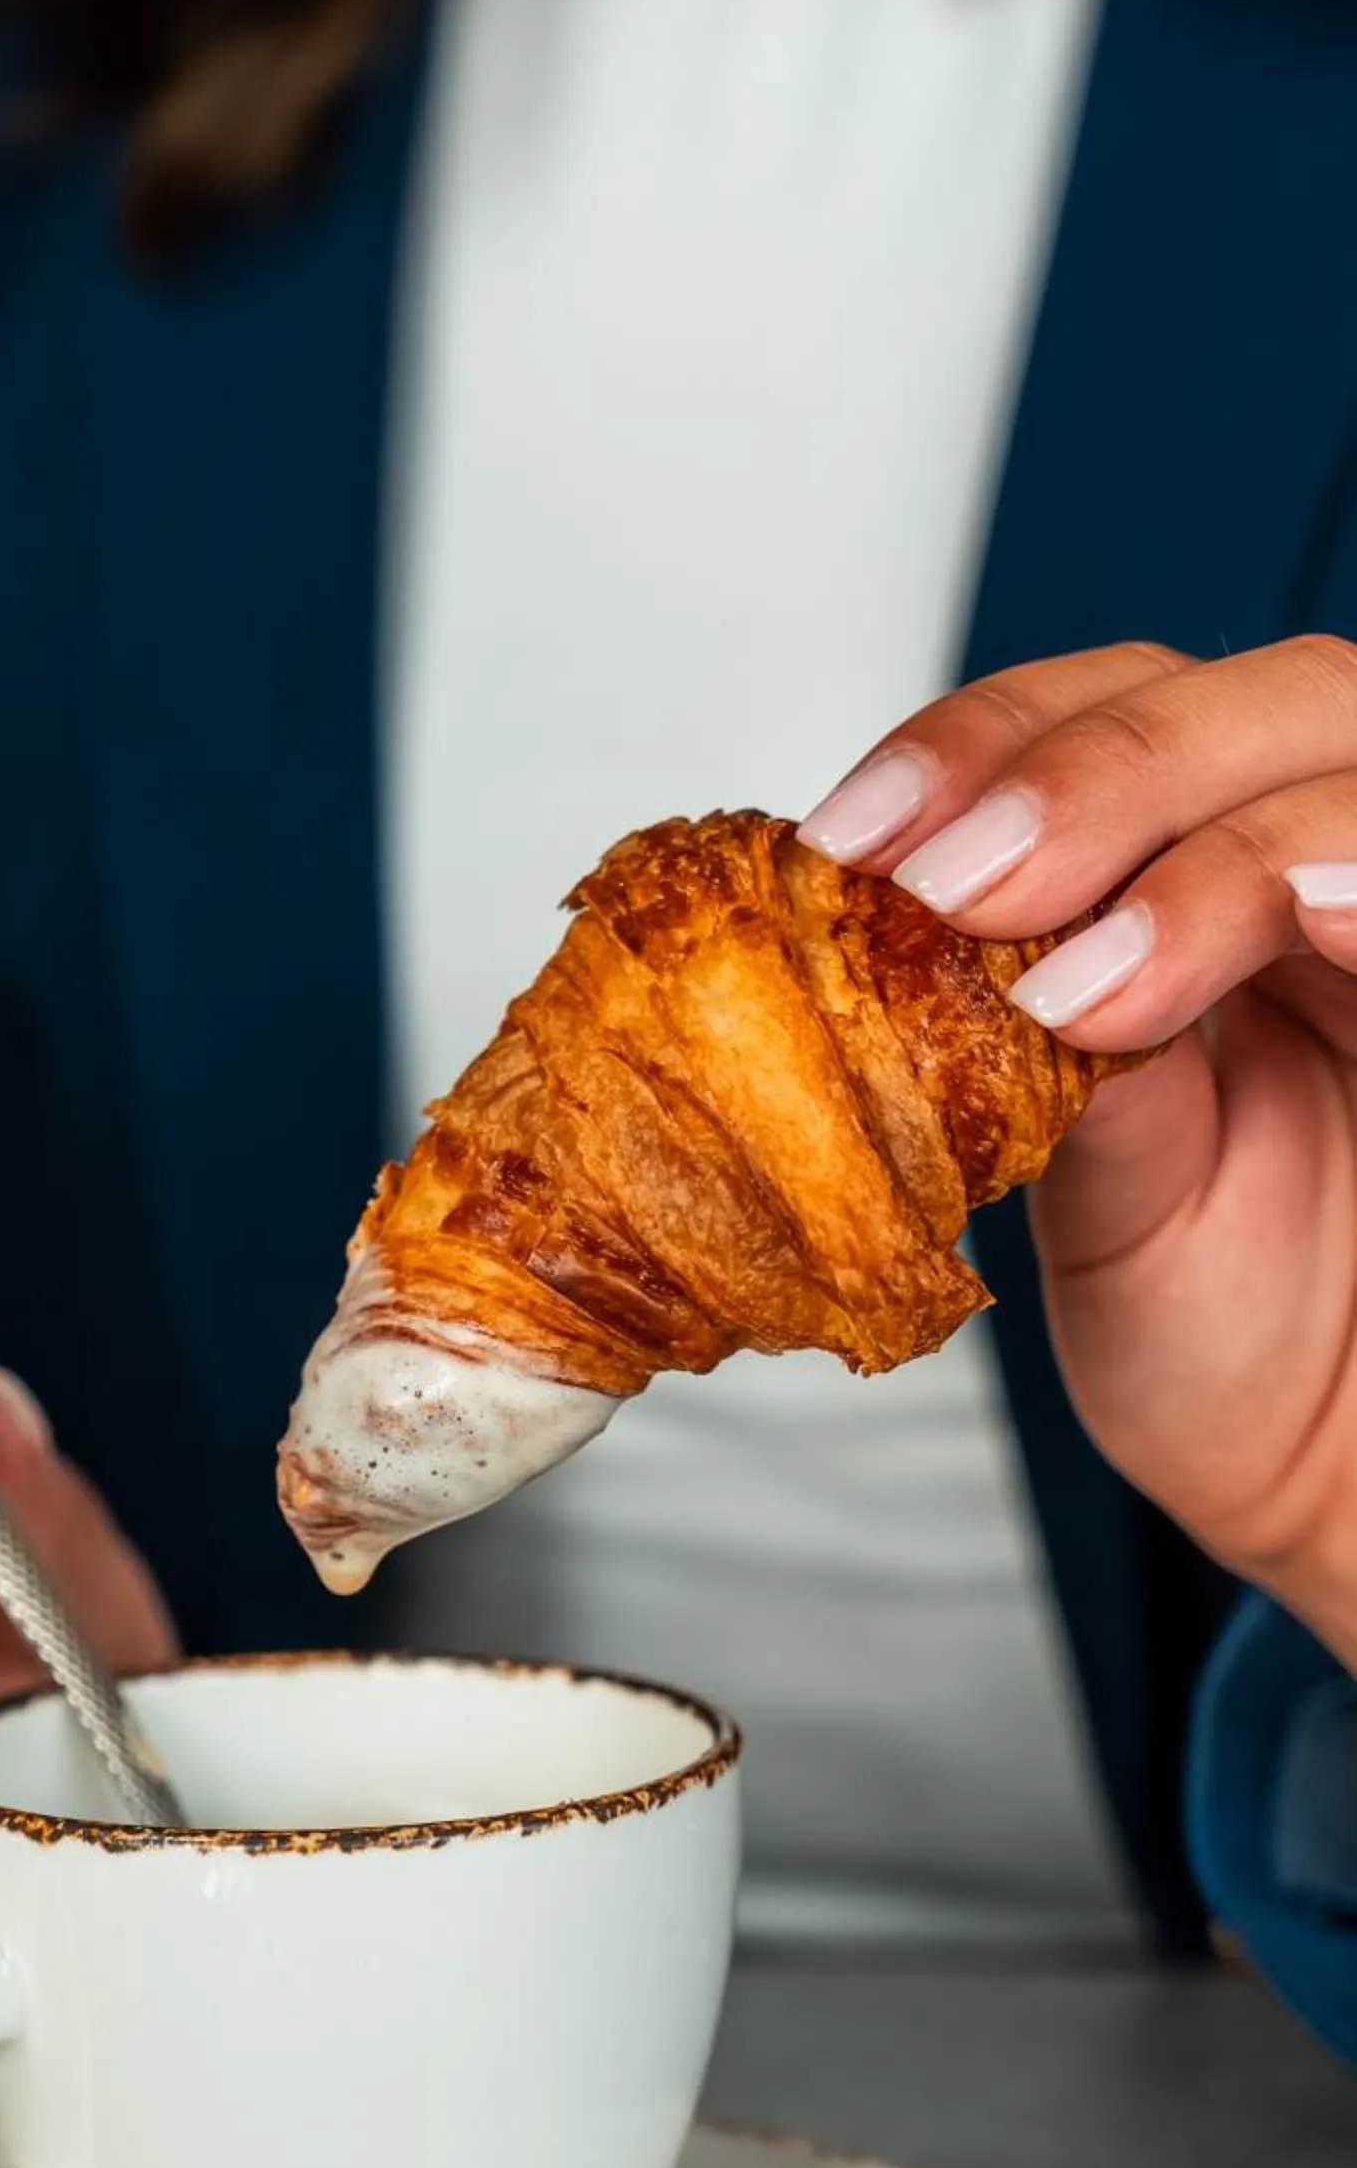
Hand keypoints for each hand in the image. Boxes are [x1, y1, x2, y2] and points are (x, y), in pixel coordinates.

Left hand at [798, 634, 1356, 1661]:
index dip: (989, 740)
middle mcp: (1340, 865)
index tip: (859, 835)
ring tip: (1085, 982)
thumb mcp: (1103, 1191)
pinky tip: (1304, 914)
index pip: (1120, 704)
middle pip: (1271, 697)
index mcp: (1215, 868)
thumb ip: (1050, 1053)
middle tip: (963, 888)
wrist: (1339, 1469)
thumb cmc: (1228, 1326)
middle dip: (1098, 776)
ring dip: (1216, 850)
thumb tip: (910, 933)